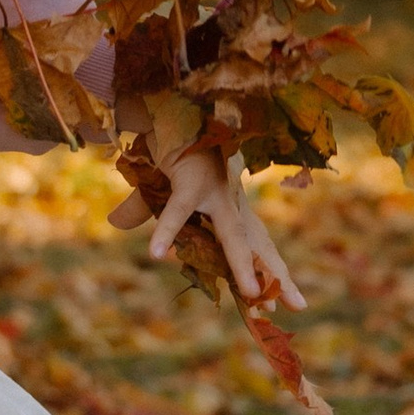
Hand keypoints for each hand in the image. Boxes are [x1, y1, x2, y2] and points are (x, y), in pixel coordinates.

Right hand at [115, 143, 304, 308]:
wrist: (170, 107)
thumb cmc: (168, 144)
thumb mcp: (153, 186)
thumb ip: (138, 209)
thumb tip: (115, 222)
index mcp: (227, 206)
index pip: (255, 247)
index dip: (270, 274)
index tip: (288, 305)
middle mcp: (228, 201)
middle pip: (258, 246)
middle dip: (278, 277)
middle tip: (298, 307)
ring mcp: (213, 191)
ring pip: (231, 235)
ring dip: (242, 265)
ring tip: (253, 295)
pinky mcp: (190, 179)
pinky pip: (178, 210)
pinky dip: (166, 230)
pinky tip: (156, 254)